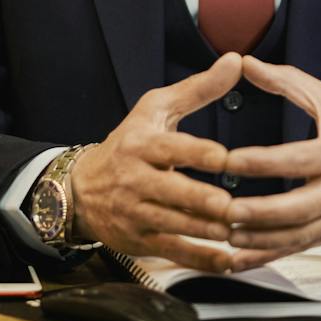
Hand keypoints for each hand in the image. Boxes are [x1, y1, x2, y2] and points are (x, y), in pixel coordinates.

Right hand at [70, 52, 242, 272]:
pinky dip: (202, 259)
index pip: (171, 148)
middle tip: (233, 206)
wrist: (81, 190)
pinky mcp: (140, 241)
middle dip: (202, 201)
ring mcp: (136, 213)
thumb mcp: (156, 110)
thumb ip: (198, 88)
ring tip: (238, 233)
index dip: (196, 154)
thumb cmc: (130, 144)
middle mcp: (136, 180)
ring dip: (207, 231)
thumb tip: (236, 60)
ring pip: (174, 225)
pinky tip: (229, 260)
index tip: (224, 158)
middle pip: (171, 192)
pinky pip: (174, 253)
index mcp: (142, 144)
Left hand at [221, 56, 320, 268]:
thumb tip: (247, 63)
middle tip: (223, 210)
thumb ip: (290, 82)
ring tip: (222, 233)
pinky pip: (293, 251)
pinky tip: (236, 260)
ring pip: (293, 237)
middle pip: (295, 208)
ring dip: (256, 240)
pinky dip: (263, 258)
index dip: (262, 162)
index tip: (230, 160)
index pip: (298, 160)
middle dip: (258, 212)